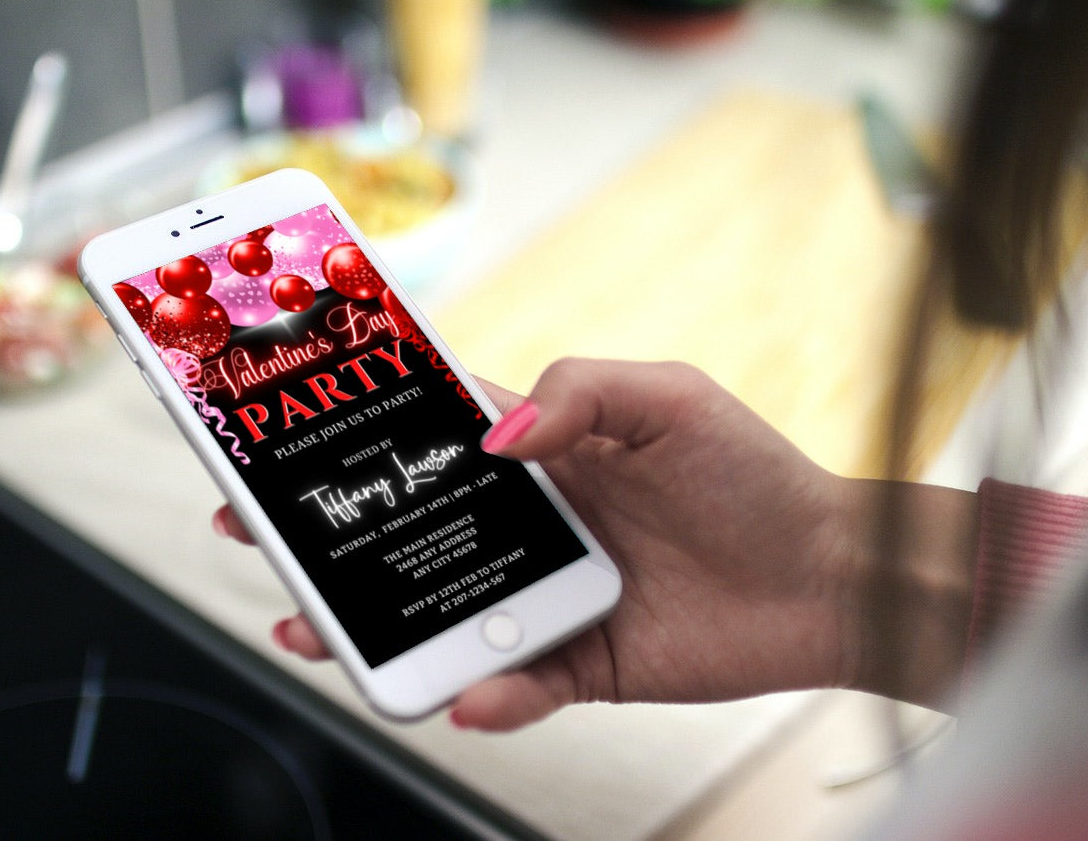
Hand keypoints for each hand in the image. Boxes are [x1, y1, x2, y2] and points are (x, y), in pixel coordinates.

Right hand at [216, 359, 878, 729]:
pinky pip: (518, 685)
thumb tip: (493, 438)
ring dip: (377, 628)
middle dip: (331, 538)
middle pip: (410, 534)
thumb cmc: (754, 476)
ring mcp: (550, 596)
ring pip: (442, 616)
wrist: (829, 576)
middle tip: (258, 539)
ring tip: (318, 632)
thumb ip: (575, 393)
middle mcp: (533, 526)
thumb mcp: (668, 398)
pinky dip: (490, 695)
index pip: (430, 440)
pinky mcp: (582, 663)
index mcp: (543, 454)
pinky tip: (471, 694)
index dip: (357, 437)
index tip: (286, 437)